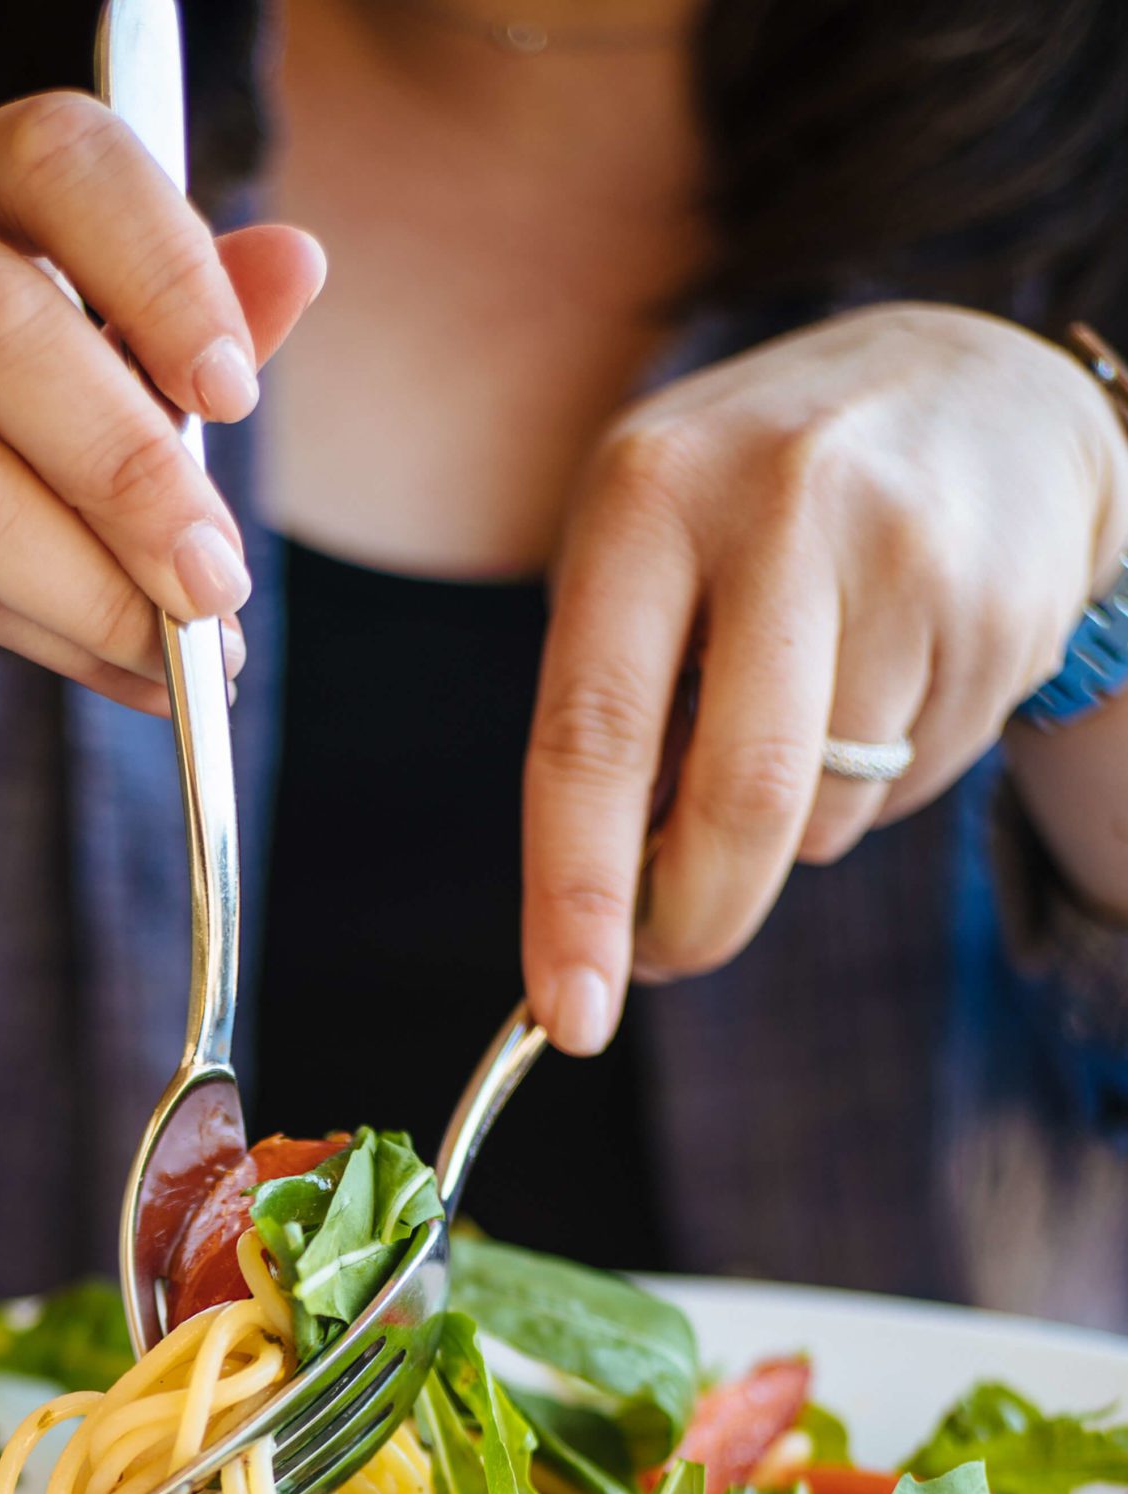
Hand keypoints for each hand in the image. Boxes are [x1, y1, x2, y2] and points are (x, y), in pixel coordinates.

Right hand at [0, 93, 324, 712]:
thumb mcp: (65, 376)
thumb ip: (165, 329)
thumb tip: (298, 264)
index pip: (55, 162)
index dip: (159, 269)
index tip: (234, 391)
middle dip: (130, 468)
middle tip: (215, 576)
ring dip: (91, 584)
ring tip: (185, 652)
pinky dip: (53, 639)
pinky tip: (129, 673)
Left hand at [521, 302, 1127, 1052]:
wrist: (980, 399)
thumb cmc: (760, 509)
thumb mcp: (649, 553)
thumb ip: (615, 712)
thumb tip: (608, 916)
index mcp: (648, 491)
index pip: (593, 729)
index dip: (575, 892)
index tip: (568, 1016)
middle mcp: (780, 504)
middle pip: (740, 796)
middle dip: (699, 914)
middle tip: (673, 955)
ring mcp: (908, 553)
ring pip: (831, 808)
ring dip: (799, 822)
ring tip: (813, 705)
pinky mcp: (1002, 608)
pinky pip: (917, 784)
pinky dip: (883, 780)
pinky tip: (895, 676)